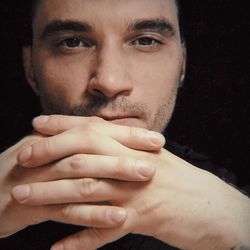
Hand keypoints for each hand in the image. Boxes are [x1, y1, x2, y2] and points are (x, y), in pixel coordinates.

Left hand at [13, 115, 249, 249]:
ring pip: (86, 191)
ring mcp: (135, 192)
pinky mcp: (142, 219)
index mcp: (134, 146)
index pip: (92, 128)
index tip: (36, 124)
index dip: (63, 124)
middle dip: (49, 154)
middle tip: (21, 158)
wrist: (208, 204)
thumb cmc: (176, 178)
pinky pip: (105, 231)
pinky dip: (80, 241)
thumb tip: (97, 139)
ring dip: (52, 195)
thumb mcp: (151, 155)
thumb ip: (126, 146)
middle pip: (84, 155)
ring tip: (23, 197)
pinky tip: (56, 248)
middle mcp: (132, 164)